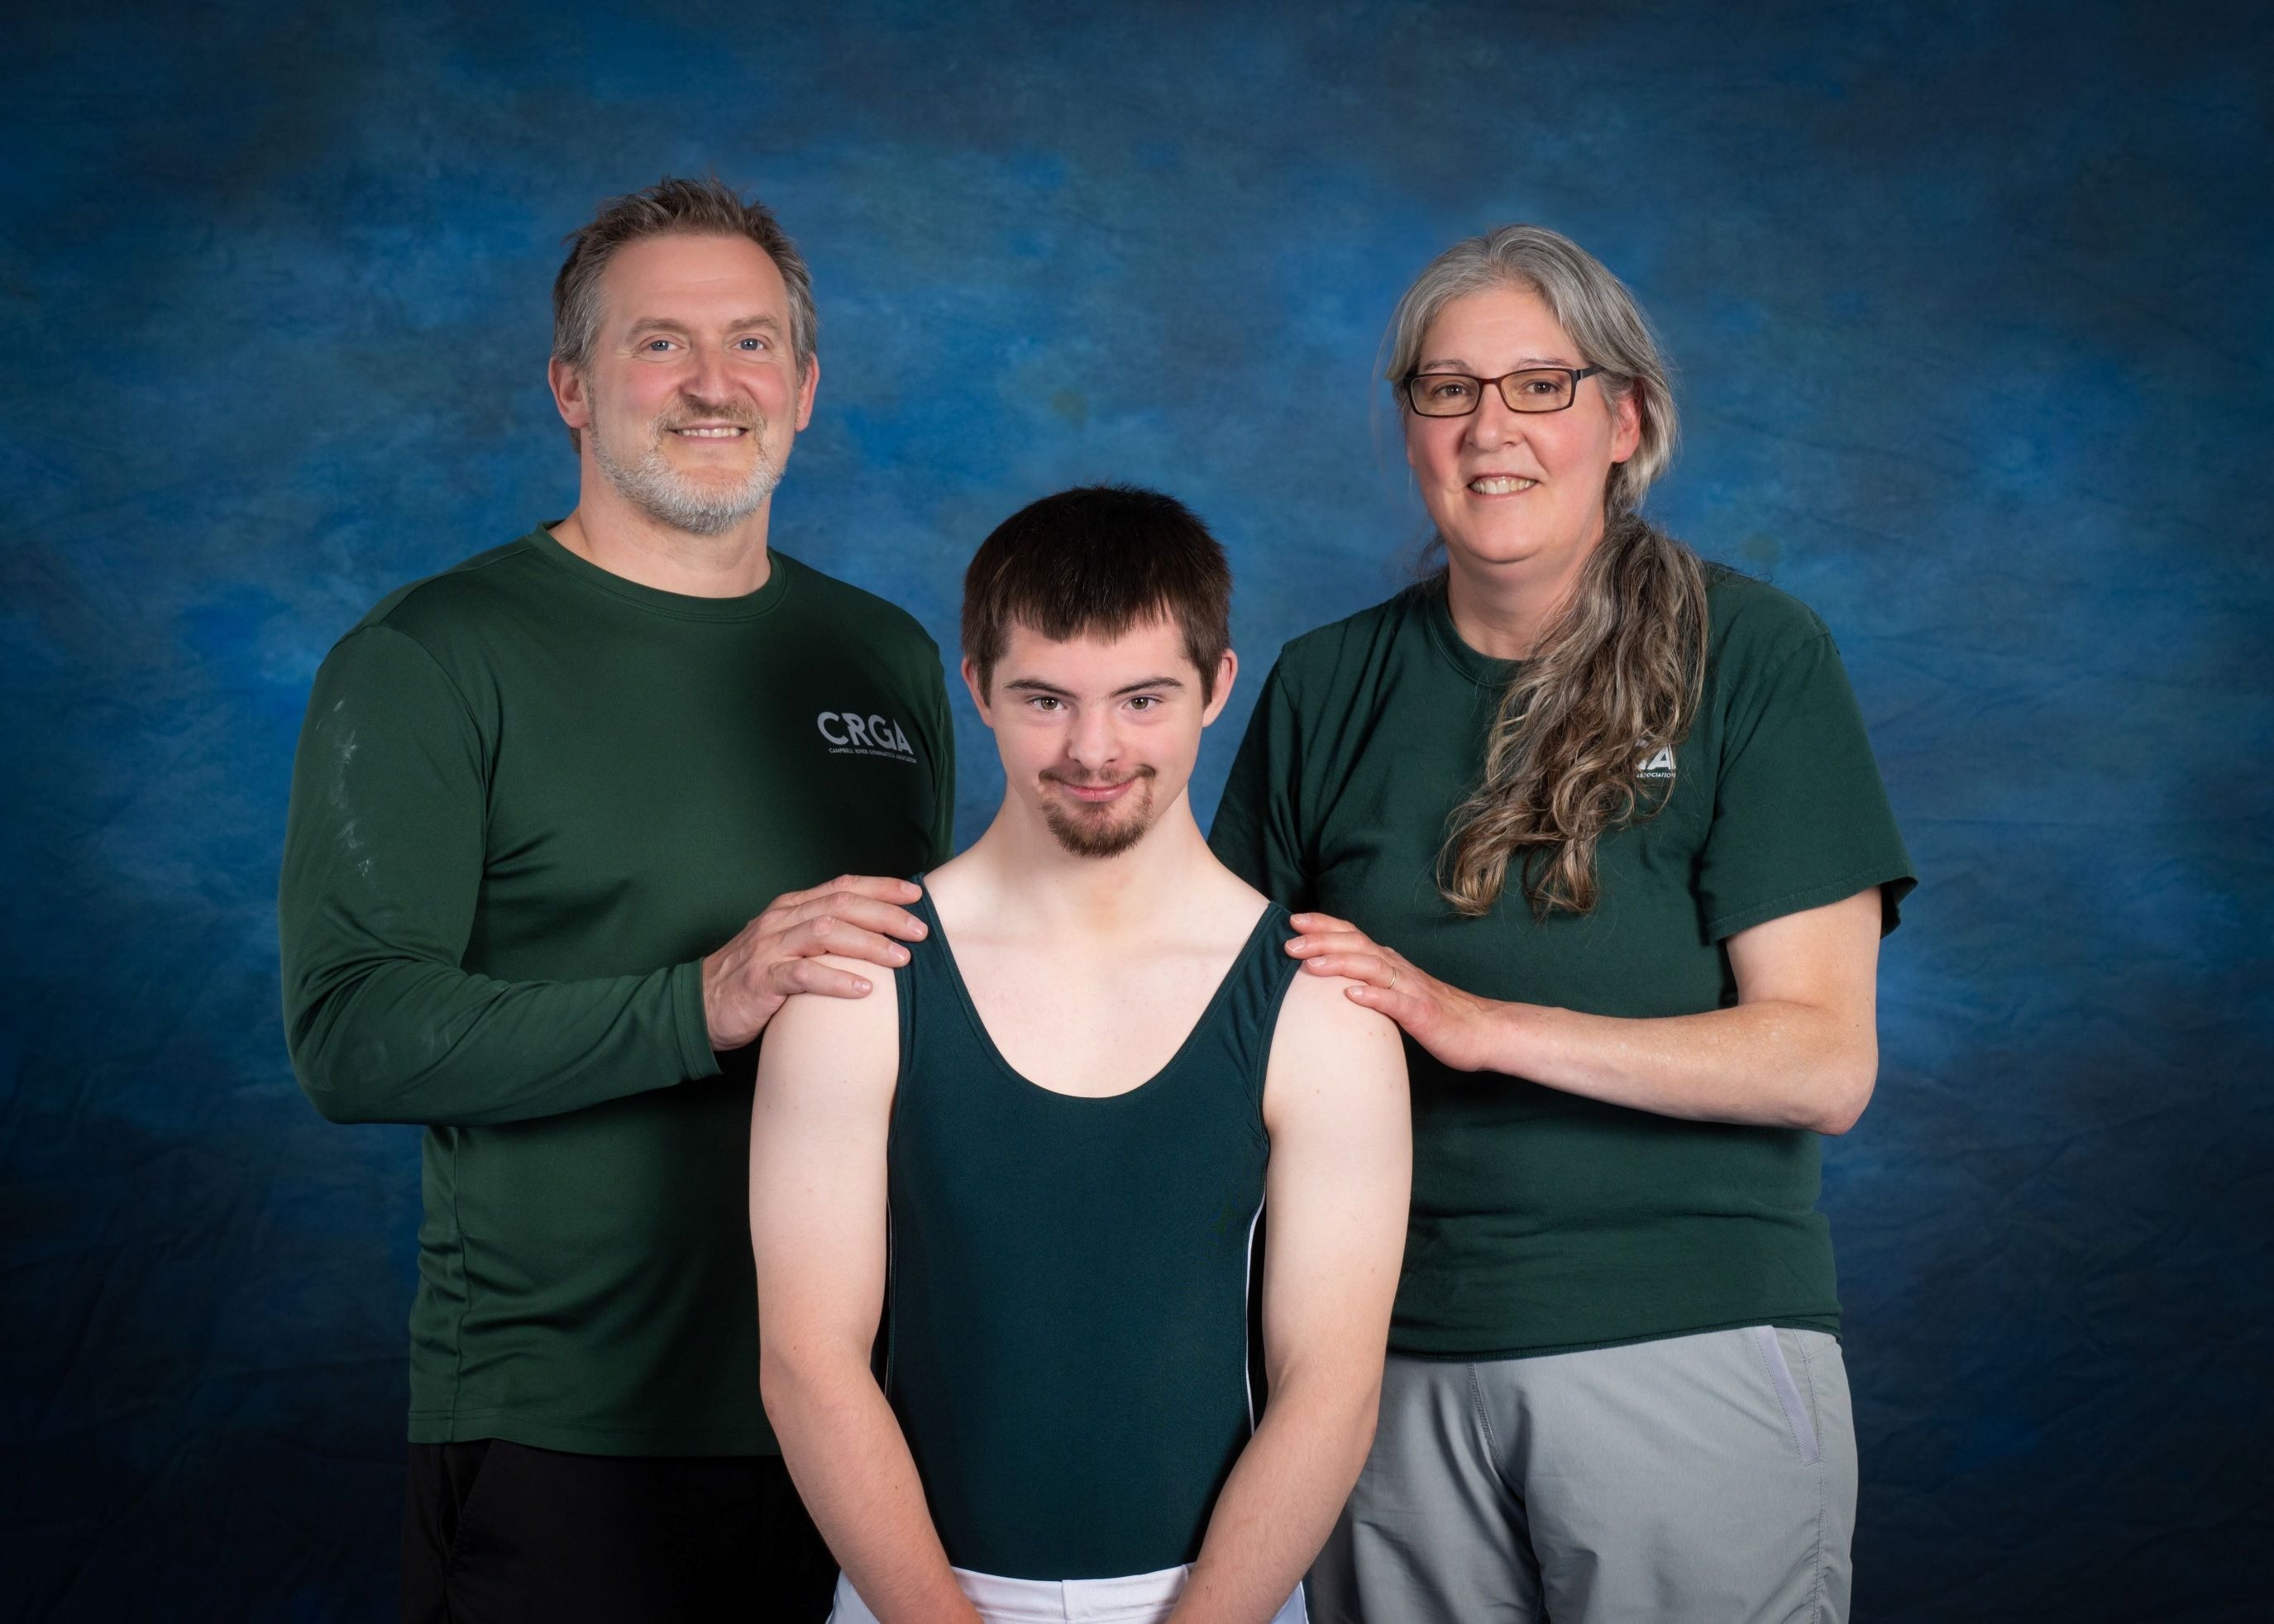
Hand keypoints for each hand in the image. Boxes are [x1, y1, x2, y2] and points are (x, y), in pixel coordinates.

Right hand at [703, 876, 928, 1050]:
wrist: (700, 1006)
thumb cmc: (754, 978)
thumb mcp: (788, 946)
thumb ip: (823, 935)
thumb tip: (877, 933)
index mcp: (791, 908)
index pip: (843, 887)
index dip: (882, 887)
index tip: (916, 894)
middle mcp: (781, 920)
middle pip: (841, 905)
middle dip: (886, 915)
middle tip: (921, 931)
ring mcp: (769, 948)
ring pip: (826, 933)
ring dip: (869, 944)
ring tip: (901, 959)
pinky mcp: (761, 980)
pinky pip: (804, 975)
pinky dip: (837, 979)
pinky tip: (864, 989)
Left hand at [1286, 912, 1508, 1073]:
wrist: (1485, 1031)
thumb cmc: (1439, 1015)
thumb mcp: (1399, 993)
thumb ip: (1374, 981)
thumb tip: (1338, 978)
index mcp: (1392, 964)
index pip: (1354, 937)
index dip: (1325, 927)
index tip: (1294, 921)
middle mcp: (1400, 970)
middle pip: (1357, 946)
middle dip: (1322, 941)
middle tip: (1289, 942)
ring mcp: (1412, 990)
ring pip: (1373, 969)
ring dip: (1340, 963)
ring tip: (1311, 964)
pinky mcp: (1424, 1014)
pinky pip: (1397, 1003)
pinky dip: (1374, 997)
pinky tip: (1352, 996)